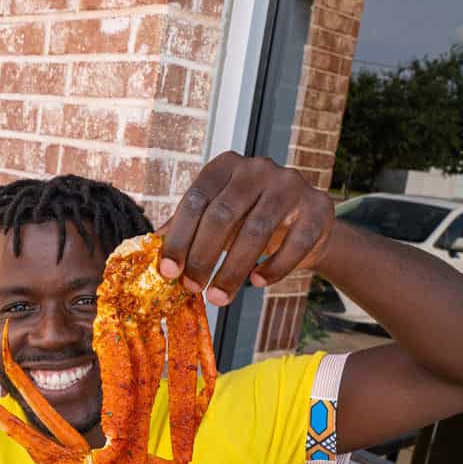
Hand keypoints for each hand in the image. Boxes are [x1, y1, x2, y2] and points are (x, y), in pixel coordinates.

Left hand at [159, 153, 333, 304]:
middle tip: (192, 288)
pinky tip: (257, 282)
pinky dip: (273, 267)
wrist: (304, 223)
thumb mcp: (217, 218)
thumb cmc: (249, 219)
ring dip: (233, 270)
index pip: (195, 200)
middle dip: (203, 257)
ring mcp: (290, 184)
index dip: (179, 237)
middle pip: (223, 215)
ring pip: (256, 231)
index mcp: (225, 165)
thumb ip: (186, 229)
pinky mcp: (317, 207)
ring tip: (219, 298)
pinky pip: (294, 243)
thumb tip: (145, 251)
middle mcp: (258, 168)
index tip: (168, 272)